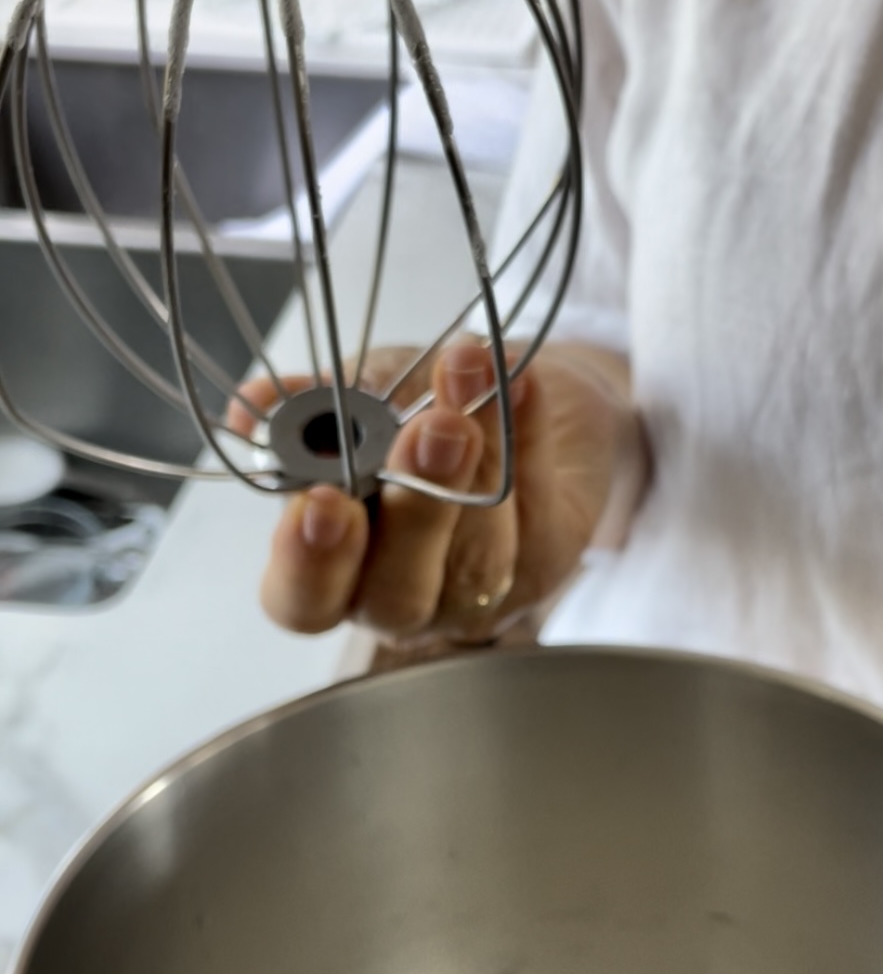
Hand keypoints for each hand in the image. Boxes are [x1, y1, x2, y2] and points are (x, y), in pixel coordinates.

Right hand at [255, 339, 646, 644]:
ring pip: (475, 552)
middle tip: (432, 433)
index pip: (302, 599)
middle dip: (414, 514)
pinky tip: (520, 382)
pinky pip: (535, 510)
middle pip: (396, 594)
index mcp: (332, 566)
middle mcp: (398, 593)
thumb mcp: (356, 391)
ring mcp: (473, 589)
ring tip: (470, 373)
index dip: (307, 564)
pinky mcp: (539, 561)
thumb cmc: (413, 406)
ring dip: (477, 456)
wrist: (502, 390)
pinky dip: (525, 435)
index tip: (321, 501)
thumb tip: (253, 409)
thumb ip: (311, 406)